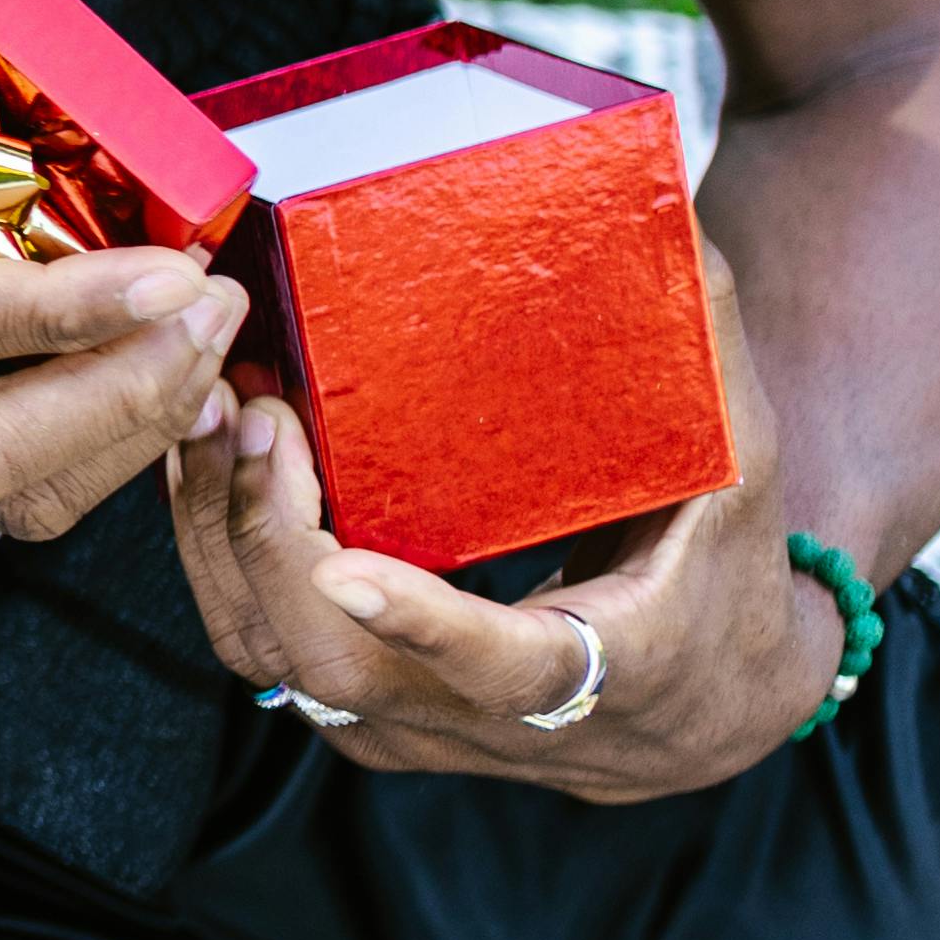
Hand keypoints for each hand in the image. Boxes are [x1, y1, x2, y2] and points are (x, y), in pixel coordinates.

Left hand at [167, 238, 828, 797]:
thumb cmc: (719, 576)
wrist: (702, 708)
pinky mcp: (355, 713)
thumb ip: (704, 352)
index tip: (347, 571)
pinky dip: (215, 549)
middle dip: (269, 536)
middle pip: (337, 664)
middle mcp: (482, 722)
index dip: (422, 624)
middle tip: (255, 413)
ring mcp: (405, 727)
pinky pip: (256, 642)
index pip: (501, 666)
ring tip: (207, 410)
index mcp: (597, 671)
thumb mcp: (735, 472)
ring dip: (219, 534)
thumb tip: (668, 213)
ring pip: (272, 657)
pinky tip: (203, 453)